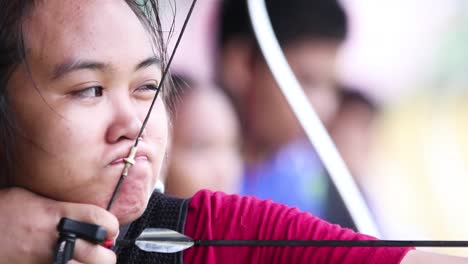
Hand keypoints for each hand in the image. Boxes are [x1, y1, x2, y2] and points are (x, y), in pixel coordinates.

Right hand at [0, 187, 118, 263]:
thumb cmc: (2, 213)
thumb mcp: (32, 198)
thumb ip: (61, 205)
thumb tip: (82, 209)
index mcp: (57, 215)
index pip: (101, 220)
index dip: (111, 225)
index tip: (108, 227)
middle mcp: (56, 239)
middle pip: (102, 256)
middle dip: (104, 253)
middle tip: (99, 249)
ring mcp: (48, 261)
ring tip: (82, 259)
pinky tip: (67, 263)